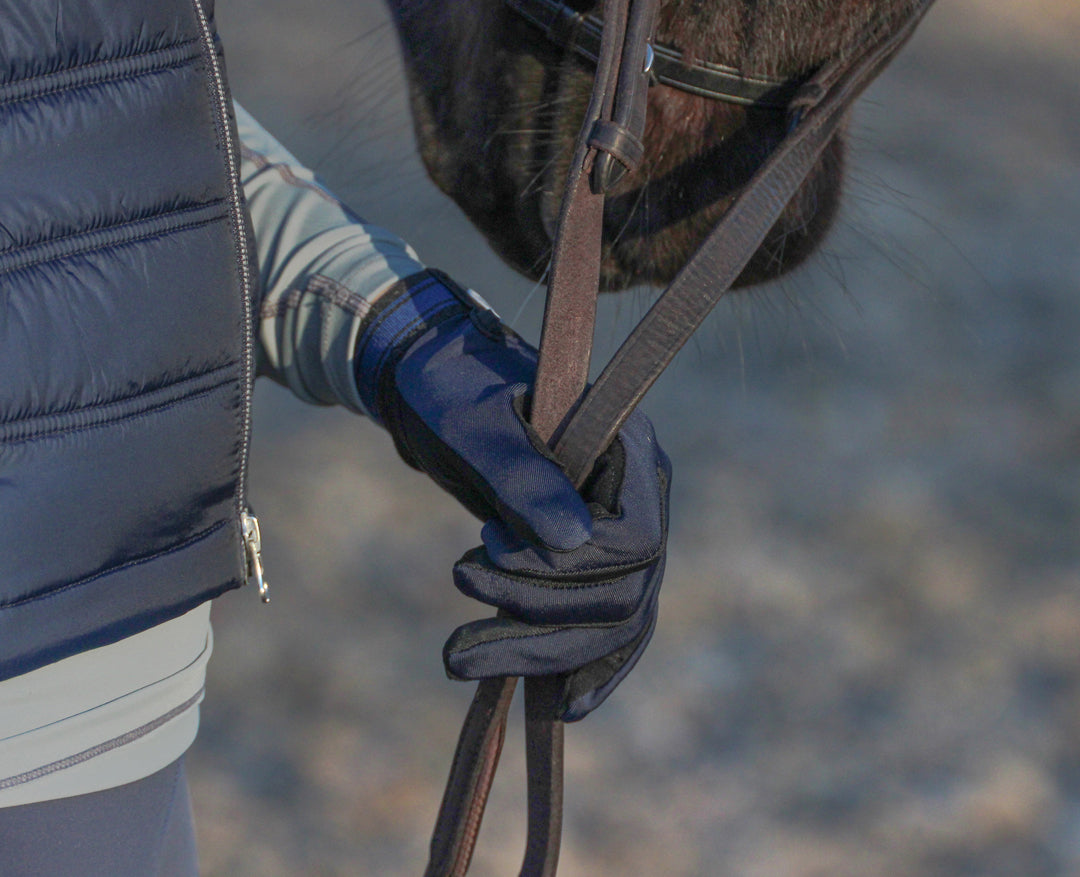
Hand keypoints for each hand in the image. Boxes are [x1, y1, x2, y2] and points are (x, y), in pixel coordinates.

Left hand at [355, 271, 670, 718]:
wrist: (434, 388)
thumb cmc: (451, 389)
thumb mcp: (475, 424)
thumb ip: (523, 474)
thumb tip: (572, 541)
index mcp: (628, 444)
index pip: (636, 537)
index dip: (571, 569)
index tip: (489, 549)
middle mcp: (640, 492)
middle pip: (624, 591)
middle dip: (541, 620)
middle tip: (457, 627)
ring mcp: (622, 529)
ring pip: (613, 619)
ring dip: (544, 653)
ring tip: (459, 660)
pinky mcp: (593, 560)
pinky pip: (609, 627)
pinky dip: (586, 665)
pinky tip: (563, 705)